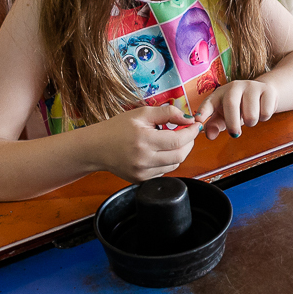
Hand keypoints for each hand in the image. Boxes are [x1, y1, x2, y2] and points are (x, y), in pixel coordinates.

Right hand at [87, 104, 203, 181]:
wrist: (96, 147)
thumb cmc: (117, 128)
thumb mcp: (142, 114)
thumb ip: (168, 113)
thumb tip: (189, 119)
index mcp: (144, 140)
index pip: (178, 140)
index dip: (192, 132)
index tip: (196, 125)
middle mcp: (143, 159)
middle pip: (181, 155)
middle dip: (189, 143)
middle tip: (188, 133)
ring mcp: (142, 173)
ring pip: (175, 165)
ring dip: (179, 152)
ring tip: (172, 140)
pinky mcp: (141, 180)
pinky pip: (164, 171)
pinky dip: (168, 161)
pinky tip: (160, 151)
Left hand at [196, 80, 278, 139]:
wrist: (264, 92)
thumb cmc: (240, 107)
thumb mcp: (224, 116)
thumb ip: (215, 125)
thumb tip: (209, 135)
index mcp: (220, 94)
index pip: (209, 102)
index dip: (203, 111)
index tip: (198, 120)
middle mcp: (234, 87)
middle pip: (231, 105)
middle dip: (232, 123)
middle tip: (234, 134)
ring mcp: (251, 86)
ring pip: (251, 113)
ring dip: (250, 122)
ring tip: (250, 118)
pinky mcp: (267, 91)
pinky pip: (265, 112)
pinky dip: (263, 118)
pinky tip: (261, 111)